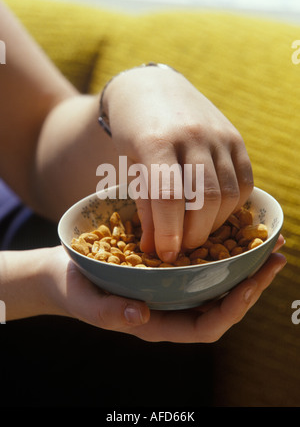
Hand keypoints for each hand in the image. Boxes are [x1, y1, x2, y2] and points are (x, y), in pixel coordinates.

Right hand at [43, 236, 285, 342]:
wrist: (64, 270)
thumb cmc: (74, 290)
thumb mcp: (86, 303)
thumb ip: (110, 313)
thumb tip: (140, 316)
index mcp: (160, 322)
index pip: (205, 327)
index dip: (231, 311)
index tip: (249, 286)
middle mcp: (172, 304)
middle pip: (221, 302)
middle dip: (251, 284)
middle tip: (275, 258)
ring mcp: (172, 284)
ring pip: (216, 279)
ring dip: (243, 262)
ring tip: (266, 241)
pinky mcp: (169, 265)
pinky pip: (202, 259)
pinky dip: (221, 245)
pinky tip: (232, 224)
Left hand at [104, 66, 253, 262]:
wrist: (153, 89)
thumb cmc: (134, 133)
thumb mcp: (130, 166)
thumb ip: (145, 207)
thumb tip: (154, 248)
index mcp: (155, 141)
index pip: (169, 196)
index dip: (169, 233)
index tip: (167, 255)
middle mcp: (191, 135)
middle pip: (205, 198)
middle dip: (195, 233)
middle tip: (183, 247)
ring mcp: (217, 134)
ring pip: (228, 193)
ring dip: (215, 222)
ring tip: (197, 230)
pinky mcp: (235, 137)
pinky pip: (244, 181)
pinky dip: (233, 204)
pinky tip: (214, 211)